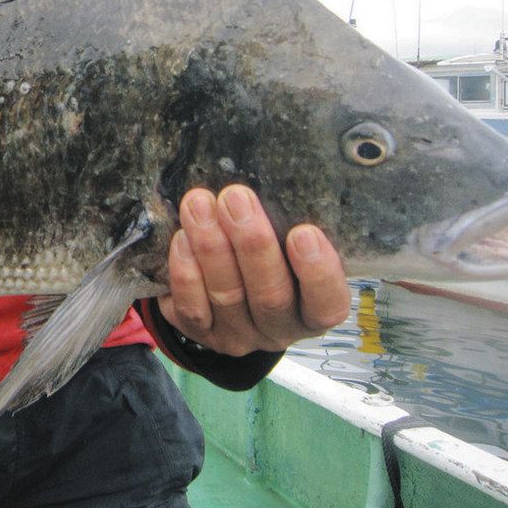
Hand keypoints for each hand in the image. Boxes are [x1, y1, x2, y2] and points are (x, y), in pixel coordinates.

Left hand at [158, 185, 349, 356]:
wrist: (226, 294)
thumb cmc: (267, 254)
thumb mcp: (284, 242)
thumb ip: (284, 223)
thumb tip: (272, 172)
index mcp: (312, 310)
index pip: (326, 303)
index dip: (318, 272)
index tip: (304, 232)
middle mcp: (279, 329)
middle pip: (270, 295)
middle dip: (251, 243)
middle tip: (235, 197)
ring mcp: (239, 335)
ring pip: (226, 296)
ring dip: (210, 247)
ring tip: (198, 204)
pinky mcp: (202, 333)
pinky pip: (192, 307)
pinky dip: (185, 271)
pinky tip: (181, 238)